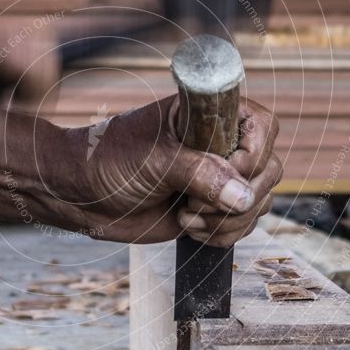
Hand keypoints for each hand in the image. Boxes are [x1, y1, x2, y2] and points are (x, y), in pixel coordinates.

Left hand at [60, 94, 280, 244]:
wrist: (81, 196)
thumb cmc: (109, 161)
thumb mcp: (156, 161)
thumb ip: (201, 175)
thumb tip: (244, 197)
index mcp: (207, 115)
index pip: (262, 125)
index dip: (254, 153)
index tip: (227, 171)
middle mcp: (219, 144)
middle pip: (268, 169)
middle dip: (238, 196)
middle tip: (194, 200)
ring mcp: (217, 177)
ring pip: (258, 202)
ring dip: (227, 219)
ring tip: (185, 214)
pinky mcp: (210, 207)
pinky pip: (242, 225)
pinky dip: (222, 234)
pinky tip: (189, 227)